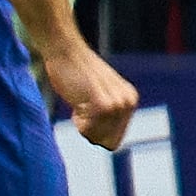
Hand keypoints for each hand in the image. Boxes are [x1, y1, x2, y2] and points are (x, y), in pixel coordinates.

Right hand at [37, 34, 136, 149]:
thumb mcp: (100, 95)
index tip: (89, 110)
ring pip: (95, 137)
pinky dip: (77, 119)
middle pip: (107, 143)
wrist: (66, 50)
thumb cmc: (75, 73)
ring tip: (81, 99)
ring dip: (82, 123)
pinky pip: (86, 130)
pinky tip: (78, 98)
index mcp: (130, 101)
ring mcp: (117, 104)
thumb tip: (111, 145)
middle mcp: (128, 103)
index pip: (114, 141)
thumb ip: (109, 115)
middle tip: (84, 104)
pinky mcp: (103, 105)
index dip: (96, 132)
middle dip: (90, 129)